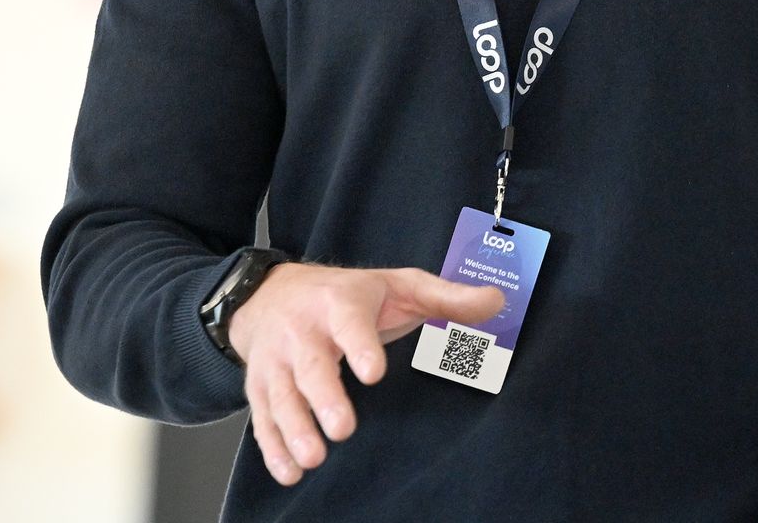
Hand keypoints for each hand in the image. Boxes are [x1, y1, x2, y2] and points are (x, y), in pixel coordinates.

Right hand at [228, 261, 505, 486]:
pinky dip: (273, 448)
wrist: (270, 294)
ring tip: (313, 458)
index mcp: (341, 304)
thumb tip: (496, 301)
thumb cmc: (348, 295)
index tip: (373, 373)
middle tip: (343, 428)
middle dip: (324, 398)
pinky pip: (263, 419)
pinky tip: (290, 472)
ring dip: (295, 429)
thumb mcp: (399, 285)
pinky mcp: (261, 387)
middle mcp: (304, 332)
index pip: (350, 324)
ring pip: (283, 396)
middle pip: (311, 366)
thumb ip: (447, 296)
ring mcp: (278, 362)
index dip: (360, 346)